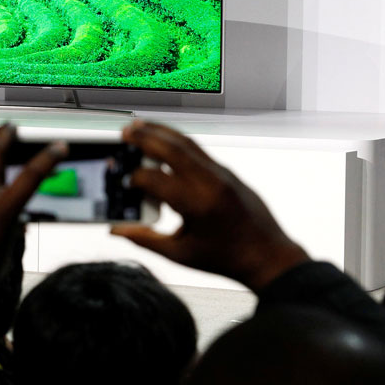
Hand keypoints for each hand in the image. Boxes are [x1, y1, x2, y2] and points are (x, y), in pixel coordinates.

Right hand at [109, 121, 307, 290]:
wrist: (268, 257)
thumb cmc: (226, 258)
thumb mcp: (180, 254)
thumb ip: (144, 239)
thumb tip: (117, 229)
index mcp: (197, 206)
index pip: (156, 180)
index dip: (135, 179)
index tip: (124, 182)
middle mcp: (211, 184)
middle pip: (172, 149)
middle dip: (146, 137)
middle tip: (125, 132)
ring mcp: (222, 175)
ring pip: (187, 143)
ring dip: (162, 132)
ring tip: (140, 126)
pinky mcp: (227, 173)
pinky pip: (198, 151)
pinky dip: (177, 142)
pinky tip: (164, 141)